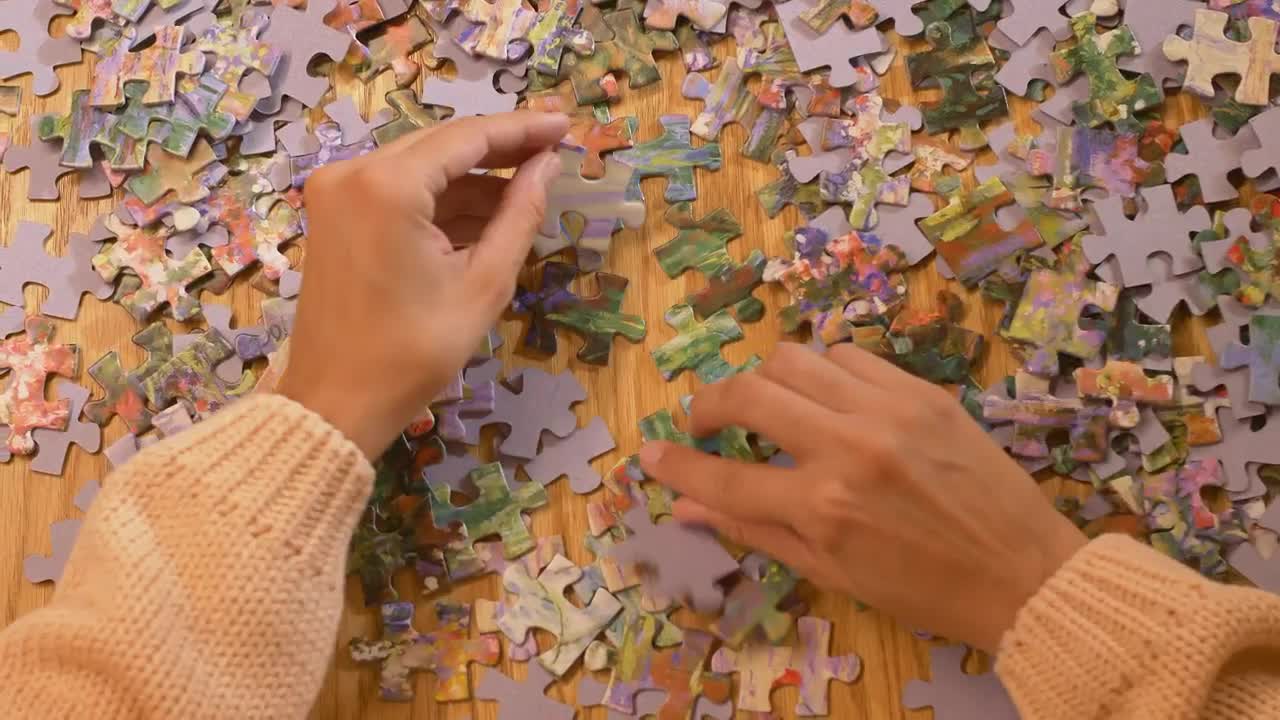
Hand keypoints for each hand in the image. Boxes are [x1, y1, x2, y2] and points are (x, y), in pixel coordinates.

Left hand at [279, 111, 569, 457]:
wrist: (338, 402)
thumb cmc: (413, 352)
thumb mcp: (483, 283)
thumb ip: (520, 215)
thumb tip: (548, 165)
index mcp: (387, 186)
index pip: (468, 137)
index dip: (522, 129)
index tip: (565, 124)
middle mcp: (352, 173)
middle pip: (442, 145)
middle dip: (499, 150)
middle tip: (553, 150)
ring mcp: (336, 192)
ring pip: (421, 166)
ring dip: (472, 179)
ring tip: (529, 190)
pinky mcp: (332, 214)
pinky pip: (398, 190)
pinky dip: (440, 201)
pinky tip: (485, 216)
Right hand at [638, 343, 1087, 651]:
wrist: (1023, 572)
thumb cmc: (923, 588)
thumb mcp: (832, 572)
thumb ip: (755, 531)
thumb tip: (687, 508)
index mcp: (822, 507)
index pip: (722, 478)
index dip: (676, 465)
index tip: (649, 453)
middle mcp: (848, 448)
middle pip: (748, 395)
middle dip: (708, 405)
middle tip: (706, 424)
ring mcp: (887, 410)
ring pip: (793, 358)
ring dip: (764, 380)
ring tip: (769, 407)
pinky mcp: (921, 390)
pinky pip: (849, 355)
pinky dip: (823, 372)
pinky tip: (827, 399)